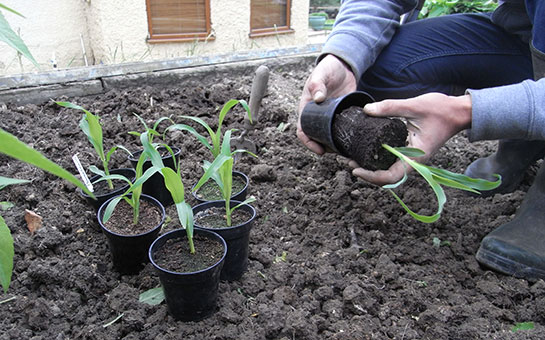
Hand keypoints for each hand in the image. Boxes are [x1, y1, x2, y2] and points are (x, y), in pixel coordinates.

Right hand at [297, 54, 356, 154]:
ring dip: (334, 144)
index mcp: (306, 108)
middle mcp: (316, 115)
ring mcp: (329, 117)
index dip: (308, 142)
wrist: (343, 66)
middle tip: (335, 152)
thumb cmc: (327, 69)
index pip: (302, 130)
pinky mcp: (341, 115)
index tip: (319, 150)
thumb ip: (317, 84)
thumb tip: (318, 98)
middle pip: (316, 136)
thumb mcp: (320, 74)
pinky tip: (352, 140)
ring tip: (344, 150)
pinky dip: (344, 136)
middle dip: (323, 147)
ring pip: (328, 135)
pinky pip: (340, 129)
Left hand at [350, 93, 472, 184]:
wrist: (458, 111)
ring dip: (370, 167)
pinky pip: (390, 160)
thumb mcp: (413, 105)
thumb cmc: (441, 110)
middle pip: (386, 177)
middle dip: (366, 172)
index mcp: (415, 157)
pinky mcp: (408, 150)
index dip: (371, 176)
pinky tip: (365, 150)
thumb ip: (389, 107)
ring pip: (387, 170)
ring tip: (351, 157)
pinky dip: (377, 158)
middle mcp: (412, 161)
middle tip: (347, 161)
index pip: (391, 177)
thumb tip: (367, 109)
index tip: (356, 169)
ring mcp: (410, 157)